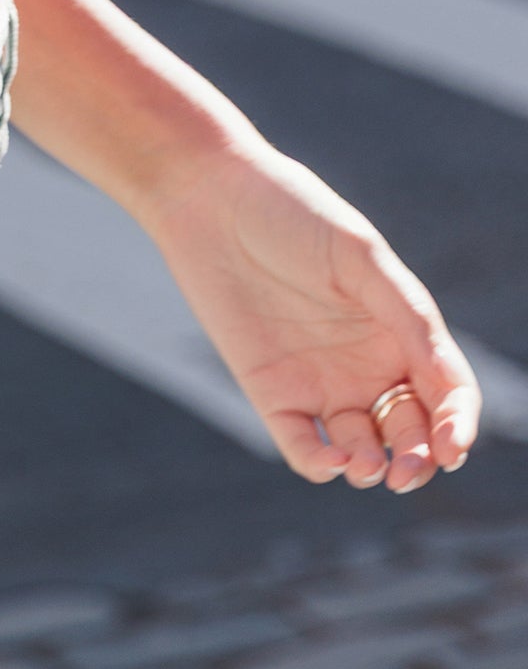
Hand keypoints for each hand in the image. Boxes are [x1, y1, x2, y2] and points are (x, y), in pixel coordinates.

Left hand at [148, 137, 479, 491]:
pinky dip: (322, 463)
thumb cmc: (293, 213)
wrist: (210, 199)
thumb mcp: (359, 256)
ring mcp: (321, 382)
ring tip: (370, 466)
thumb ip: (409, 315)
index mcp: (400, 330)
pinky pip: (303, 447)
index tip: (453, 447)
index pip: (446, 393)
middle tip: (409, 470)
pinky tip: (332, 460)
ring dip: (374, 468)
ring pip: (364, 449)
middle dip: (420, 459)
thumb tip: (448, 382)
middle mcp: (368, 363)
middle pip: (410, 431)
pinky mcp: (273, 394)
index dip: (458, 425)